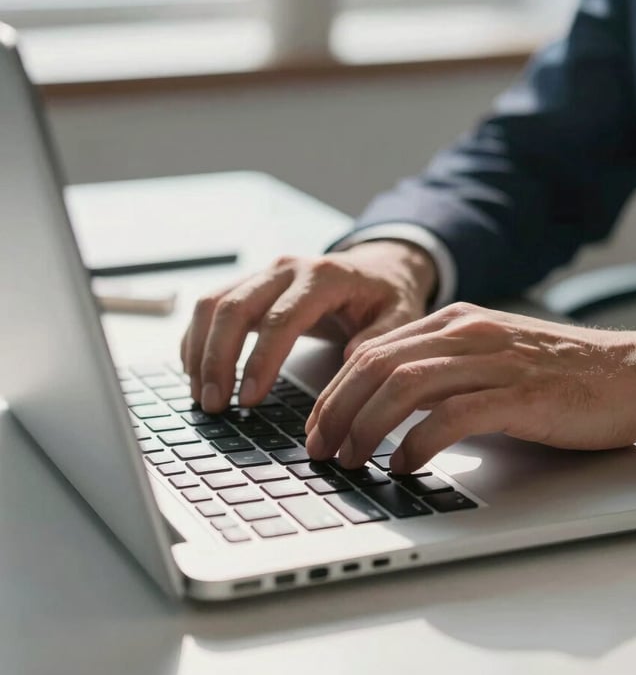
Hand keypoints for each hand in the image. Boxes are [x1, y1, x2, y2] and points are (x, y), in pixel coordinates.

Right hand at [180, 240, 436, 411]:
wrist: (376, 268)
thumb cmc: (386, 297)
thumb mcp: (399, 315)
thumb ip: (379, 338)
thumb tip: (350, 361)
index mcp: (324, 277)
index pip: (281, 319)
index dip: (260, 360)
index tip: (249, 400)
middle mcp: (287, 268)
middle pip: (235, 308)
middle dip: (217, 359)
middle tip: (214, 405)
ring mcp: (265, 273)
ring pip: (213, 303)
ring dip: (200, 350)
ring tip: (202, 396)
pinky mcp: (251, 284)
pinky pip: (211, 305)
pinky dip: (197, 338)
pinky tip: (197, 372)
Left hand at [305, 302, 635, 473]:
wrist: (631, 373)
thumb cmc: (558, 374)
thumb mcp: (489, 357)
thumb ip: (442, 369)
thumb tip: (387, 407)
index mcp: (455, 321)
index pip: (373, 350)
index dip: (335, 390)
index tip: (319, 425)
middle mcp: (467, 333)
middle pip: (377, 365)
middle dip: (338, 410)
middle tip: (320, 449)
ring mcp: (493, 360)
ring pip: (405, 386)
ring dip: (367, 426)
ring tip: (351, 460)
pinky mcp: (520, 394)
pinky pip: (452, 415)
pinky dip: (418, 442)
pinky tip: (404, 465)